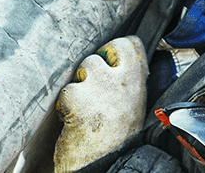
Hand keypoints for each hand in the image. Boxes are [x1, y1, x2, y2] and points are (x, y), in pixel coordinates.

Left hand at [53, 36, 149, 172]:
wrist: (105, 168)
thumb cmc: (117, 142)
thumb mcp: (133, 109)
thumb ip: (127, 84)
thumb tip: (116, 63)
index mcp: (138, 84)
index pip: (130, 44)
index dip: (115, 51)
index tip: (109, 63)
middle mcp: (121, 82)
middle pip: (100, 53)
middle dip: (92, 68)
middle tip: (91, 91)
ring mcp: (99, 88)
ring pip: (82, 68)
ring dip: (78, 86)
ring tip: (84, 110)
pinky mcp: (77, 98)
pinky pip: (66, 90)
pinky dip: (66, 106)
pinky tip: (74, 122)